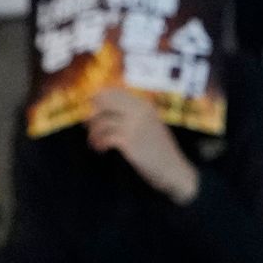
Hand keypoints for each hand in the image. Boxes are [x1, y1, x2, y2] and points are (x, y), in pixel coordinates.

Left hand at [86, 85, 199, 200]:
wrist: (174, 170)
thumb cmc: (160, 151)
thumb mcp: (151, 125)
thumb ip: (134, 115)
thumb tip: (106, 110)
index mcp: (144, 105)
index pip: (114, 92)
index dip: (98, 97)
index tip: (90, 107)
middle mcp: (138, 111)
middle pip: (104, 103)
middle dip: (92, 114)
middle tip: (88, 126)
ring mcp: (133, 126)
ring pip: (101, 122)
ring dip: (94, 133)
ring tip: (94, 143)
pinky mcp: (129, 141)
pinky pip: (105, 137)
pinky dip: (99, 143)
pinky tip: (100, 149)